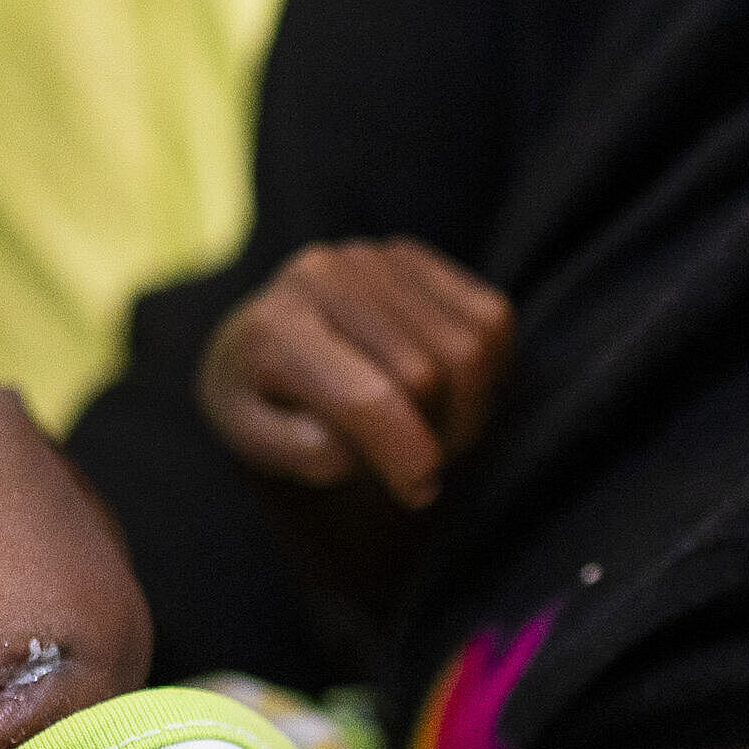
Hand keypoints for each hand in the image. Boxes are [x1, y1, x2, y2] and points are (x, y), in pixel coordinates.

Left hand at [198, 239, 512, 508]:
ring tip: (429, 425)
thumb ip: (297, 453)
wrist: (269, 345)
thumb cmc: (267, 402)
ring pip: (469, 350)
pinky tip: (447, 385)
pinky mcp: (416, 258)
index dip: (403, 451)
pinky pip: (492, 320)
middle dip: (436, 436)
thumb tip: (342, 447)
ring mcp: (373, 258)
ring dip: (468, 406)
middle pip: (426, 377)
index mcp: (272, 328)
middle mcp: (322, 275)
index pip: (360, 396)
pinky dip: (487, 367)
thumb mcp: (256, 442)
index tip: (420, 491)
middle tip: (416, 464)